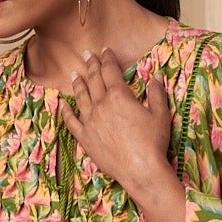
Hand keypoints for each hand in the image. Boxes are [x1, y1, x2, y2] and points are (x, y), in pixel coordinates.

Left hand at [58, 46, 172, 194]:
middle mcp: (101, 105)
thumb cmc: (153, 143)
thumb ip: (157, 93)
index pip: (110, 70)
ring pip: (80, 97)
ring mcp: (90, 122)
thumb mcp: (160, 115)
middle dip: (90, 65)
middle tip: (86, 55)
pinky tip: (62, 104)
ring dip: (77, 84)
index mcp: (119, 96)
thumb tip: (157, 75)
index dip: (107, 58)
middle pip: (93, 80)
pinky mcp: (85, 138)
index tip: (104, 50)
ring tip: (74, 74)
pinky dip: (65, 111)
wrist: (140, 171)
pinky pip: (71, 122)